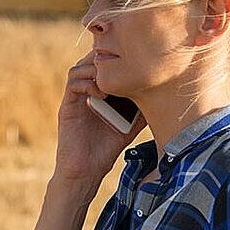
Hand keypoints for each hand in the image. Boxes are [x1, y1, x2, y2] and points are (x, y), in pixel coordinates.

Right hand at [52, 54, 146, 183]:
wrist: (86, 171)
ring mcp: (75, 99)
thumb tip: (162, 98)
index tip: (131, 60)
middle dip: (104, 59)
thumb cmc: (106, 150)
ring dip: (95, 70)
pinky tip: (101, 94)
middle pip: (89, 61)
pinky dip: (87, 83)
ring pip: (79, 68)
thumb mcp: (129, 126)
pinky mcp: (67, 107)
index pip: (102, 65)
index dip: (114, 58)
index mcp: (97, 93)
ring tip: (111, 81)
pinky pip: (73, 84)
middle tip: (121, 64)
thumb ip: (140, 111)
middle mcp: (84, 92)